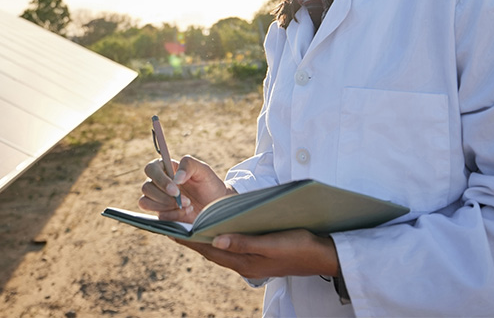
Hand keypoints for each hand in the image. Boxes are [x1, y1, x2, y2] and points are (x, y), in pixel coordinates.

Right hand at [139, 155, 231, 221]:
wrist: (216, 205)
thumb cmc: (209, 184)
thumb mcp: (203, 170)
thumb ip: (189, 165)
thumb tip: (176, 178)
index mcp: (166, 168)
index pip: (151, 169)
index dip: (160, 179)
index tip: (176, 189)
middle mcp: (159, 183)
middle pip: (146, 188)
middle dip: (165, 196)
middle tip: (185, 200)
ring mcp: (158, 199)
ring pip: (145, 202)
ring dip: (167, 206)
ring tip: (188, 205)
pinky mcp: (162, 214)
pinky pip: (158, 216)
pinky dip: (173, 216)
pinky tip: (187, 212)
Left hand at [177, 229, 339, 278]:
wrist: (323, 256)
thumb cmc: (300, 246)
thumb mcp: (271, 242)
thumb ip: (243, 242)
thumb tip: (214, 240)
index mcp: (245, 262)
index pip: (209, 251)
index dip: (189, 241)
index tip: (170, 231)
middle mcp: (245, 265)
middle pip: (212, 252)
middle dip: (192, 240)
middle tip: (172, 228)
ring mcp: (252, 263)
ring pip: (222, 251)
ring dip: (205, 240)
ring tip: (189, 228)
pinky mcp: (260, 258)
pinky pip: (233, 249)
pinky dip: (221, 240)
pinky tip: (218, 232)